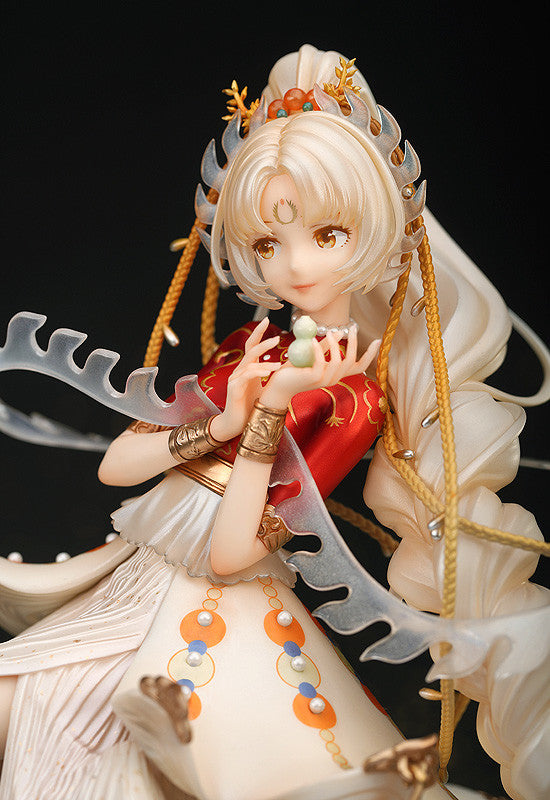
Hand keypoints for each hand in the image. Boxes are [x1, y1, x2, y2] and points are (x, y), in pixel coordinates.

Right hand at [209, 317, 281, 440]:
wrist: (235, 425)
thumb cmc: (250, 407)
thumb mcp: (263, 388)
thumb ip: (270, 376)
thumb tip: (285, 366)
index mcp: (247, 369)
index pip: (252, 346)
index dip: (258, 333)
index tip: (267, 320)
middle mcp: (240, 370)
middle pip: (249, 348)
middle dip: (260, 337)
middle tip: (274, 330)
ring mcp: (235, 378)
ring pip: (249, 361)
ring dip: (265, 357)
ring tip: (279, 359)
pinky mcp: (234, 388)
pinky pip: (247, 375)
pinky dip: (259, 371)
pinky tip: (270, 370)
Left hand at [260, 326, 379, 408]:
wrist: (279, 386)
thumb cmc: (294, 370)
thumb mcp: (312, 355)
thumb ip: (325, 346)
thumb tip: (338, 332)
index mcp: (336, 374)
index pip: (359, 366)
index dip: (371, 354)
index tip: (378, 340)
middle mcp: (334, 379)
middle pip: (352, 361)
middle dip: (354, 343)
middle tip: (352, 328)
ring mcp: (324, 381)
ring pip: (339, 362)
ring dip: (336, 345)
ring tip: (329, 333)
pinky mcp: (313, 378)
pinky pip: (322, 362)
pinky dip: (319, 350)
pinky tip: (314, 340)